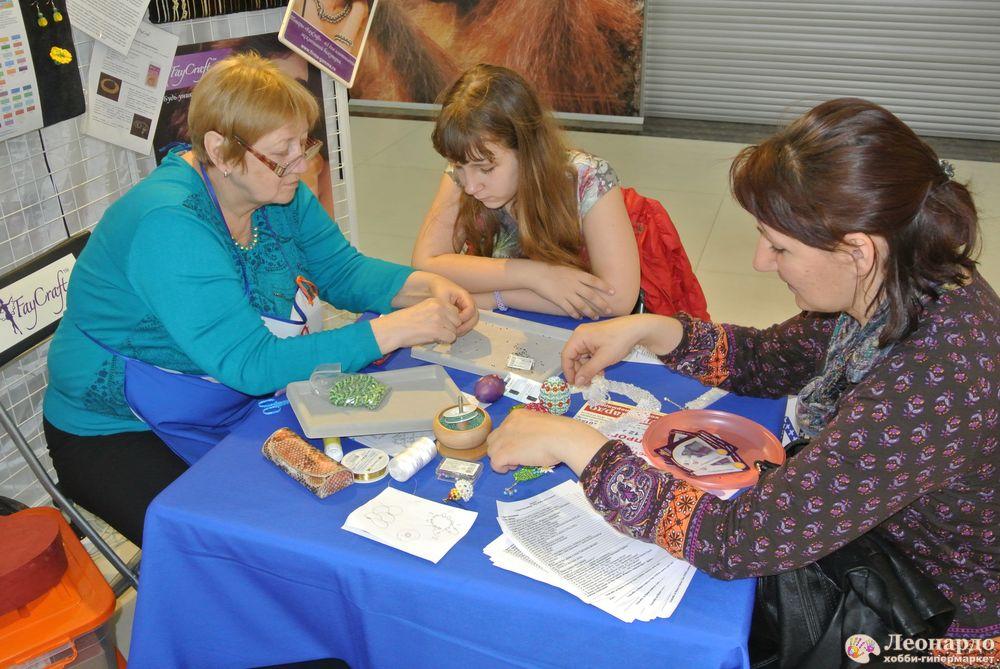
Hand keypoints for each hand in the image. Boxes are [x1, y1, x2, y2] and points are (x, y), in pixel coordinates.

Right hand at [369, 297, 461, 352]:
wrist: (394, 329)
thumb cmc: (405, 322)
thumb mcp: (424, 309)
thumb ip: (437, 312)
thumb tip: (451, 321)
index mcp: (436, 301)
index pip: (455, 311)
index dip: (450, 320)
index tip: (442, 325)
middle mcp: (439, 307)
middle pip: (457, 320)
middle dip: (451, 328)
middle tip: (439, 332)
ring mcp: (439, 318)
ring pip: (455, 330)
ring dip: (447, 335)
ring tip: (434, 335)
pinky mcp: (438, 330)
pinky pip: (451, 338)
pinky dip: (445, 341)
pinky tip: (435, 339)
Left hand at [427, 274, 478, 335]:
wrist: (435, 286)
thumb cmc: (439, 289)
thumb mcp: (442, 298)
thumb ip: (447, 308)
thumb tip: (452, 320)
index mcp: (466, 297)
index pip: (471, 310)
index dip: (464, 318)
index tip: (455, 322)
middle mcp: (469, 304)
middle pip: (474, 318)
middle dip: (466, 326)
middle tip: (456, 332)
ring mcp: (467, 310)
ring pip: (471, 322)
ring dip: (464, 329)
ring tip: (454, 333)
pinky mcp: (463, 315)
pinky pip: (466, 323)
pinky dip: (461, 328)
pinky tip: (453, 331)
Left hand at [487, 410, 607, 475]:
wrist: (563, 438)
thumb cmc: (559, 432)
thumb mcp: (541, 425)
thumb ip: (531, 430)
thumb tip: (531, 441)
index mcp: (517, 415)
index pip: (503, 429)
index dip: (509, 440)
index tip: (520, 447)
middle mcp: (507, 424)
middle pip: (493, 439)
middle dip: (502, 449)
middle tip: (516, 456)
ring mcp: (504, 438)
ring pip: (492, 451)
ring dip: (501, 459)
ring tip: (515, 464)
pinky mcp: (505, 452)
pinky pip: (494, 462)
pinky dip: (500, 468)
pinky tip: (511, 468)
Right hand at [532, 264, 615, 319]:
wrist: (538, 275)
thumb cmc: (554, 271)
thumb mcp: (569, 269)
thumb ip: (580, 276)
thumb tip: (591, 282)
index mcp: (578, 275)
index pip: (595, 281)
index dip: (605, 287)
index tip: (613, 292)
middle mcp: (574, 284)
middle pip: (591, 296)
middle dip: (601, 304)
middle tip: (609, 310)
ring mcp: (567, 293)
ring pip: (582, 305)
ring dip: (590, 312)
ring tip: (595, 317)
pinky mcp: (559, 300)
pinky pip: (570, 309)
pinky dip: (575, 314)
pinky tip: (579, 317)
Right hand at [562, 314, 682, 385]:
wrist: (637, 329)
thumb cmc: (620, 340)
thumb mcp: (604, 359)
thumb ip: (588, 371)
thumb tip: (577, 382)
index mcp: (579, 337)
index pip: (566, 356)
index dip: (568, 371)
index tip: (573, 384)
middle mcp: (581, 335)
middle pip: (574, 357)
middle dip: (580, 371)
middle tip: (586, 383)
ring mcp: (589, 337)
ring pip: (582, 357)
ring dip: (588, 368)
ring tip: (596, 377)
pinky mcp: (596, 339)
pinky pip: (590, 354)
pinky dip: (593, 363)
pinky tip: (601, 370)